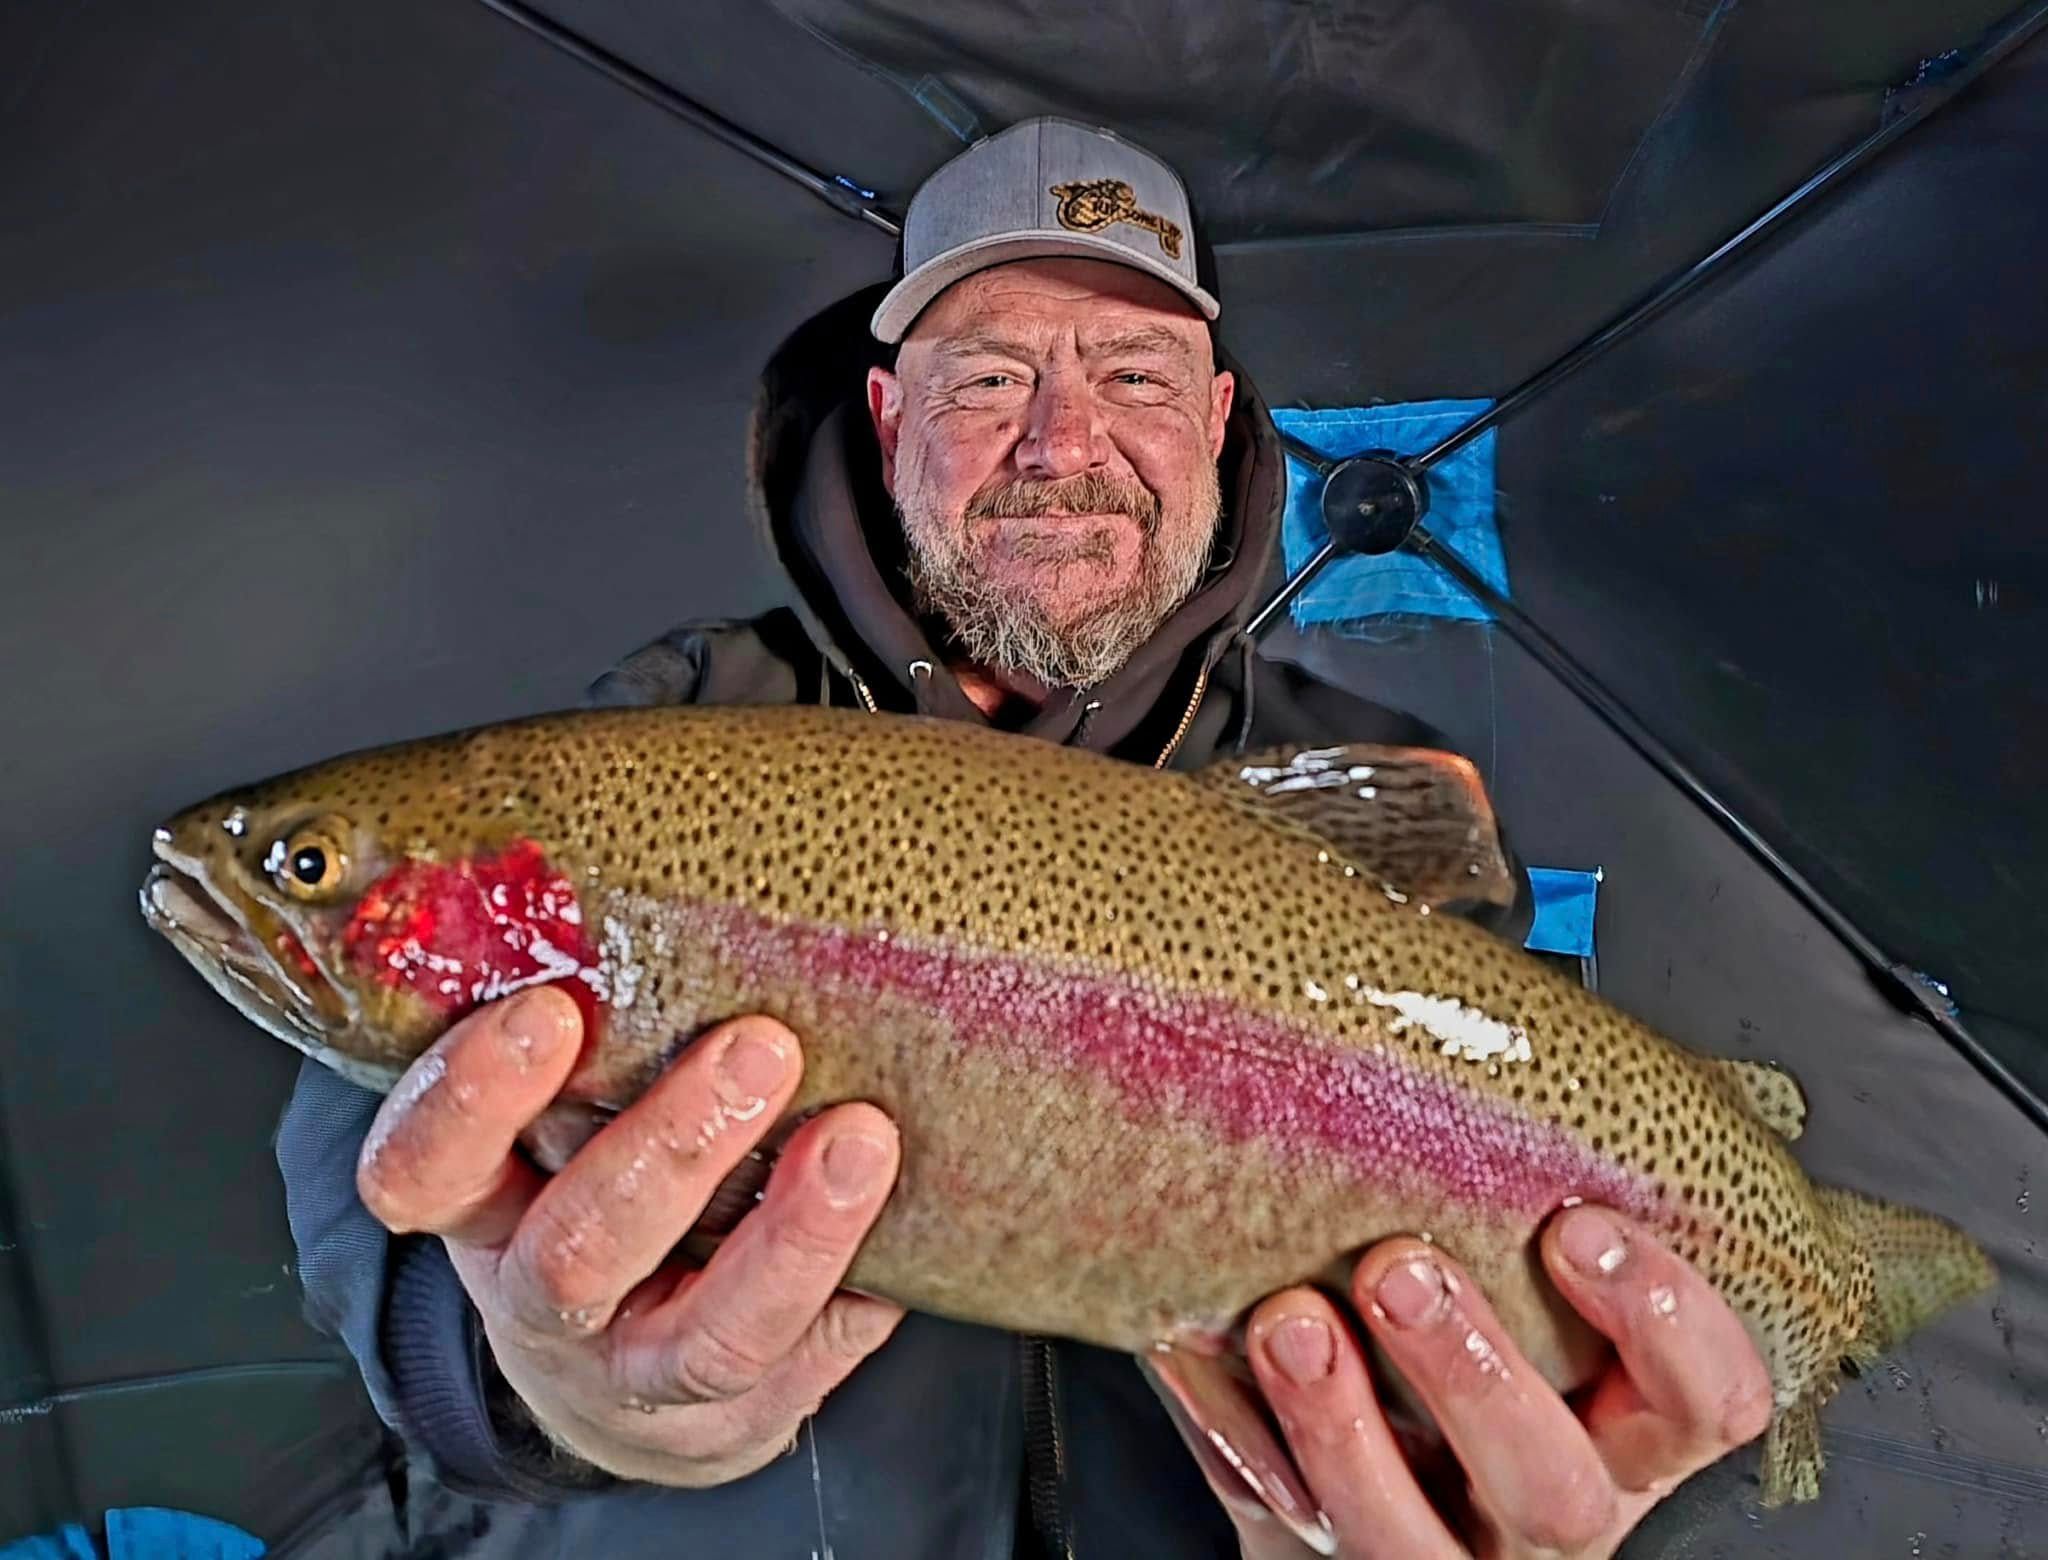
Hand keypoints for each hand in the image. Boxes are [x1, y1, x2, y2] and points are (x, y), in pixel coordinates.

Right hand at [354, 988, 903, 1485]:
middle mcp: (543, 1308)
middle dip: (673, 1148)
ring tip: (861, 1139)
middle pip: (578, 1251)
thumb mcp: (546, 1128)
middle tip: (760, 1047)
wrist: (617, 1382)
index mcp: (477, 1216)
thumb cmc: (589, 1196)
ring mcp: (637, 1378)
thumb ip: (586, 1038)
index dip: (472, 1100)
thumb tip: (677, 873)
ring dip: (793, 1234)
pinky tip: (907, 1238)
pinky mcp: (736, 1423)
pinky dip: (858, 1298)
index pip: (422, 1171)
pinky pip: (806, 1371)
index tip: (550, 1011)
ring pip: (708, 1337)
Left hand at [1205, 1210, 1772, 1557]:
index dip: (1667, 1321)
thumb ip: (1517, 1206)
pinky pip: (1271, 1517)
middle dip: (1475, 1375)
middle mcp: (1547, 1512)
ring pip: (1410, 1538)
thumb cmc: (1457, 1360)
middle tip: (1399, 1270)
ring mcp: (1437, 1554)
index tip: (1580, 1224)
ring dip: (1338, 1423)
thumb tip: (1463, 1007)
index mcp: (1622, 1434)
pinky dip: (1226, 1433)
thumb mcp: (1528, 1294)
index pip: (1708, 1401)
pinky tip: (1190, 1350)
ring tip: (1287, 1321)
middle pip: (1556, 1487)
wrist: (1361, 1507)